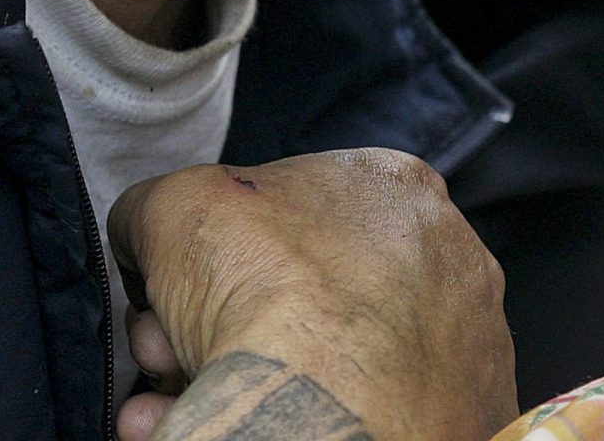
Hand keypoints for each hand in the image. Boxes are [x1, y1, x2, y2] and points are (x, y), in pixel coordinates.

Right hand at [109, 149, 518, 440]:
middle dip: (214, 323)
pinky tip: (222, 425)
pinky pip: (350, 413)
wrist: (335, 414)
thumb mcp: (174, 207)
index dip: (208, 258)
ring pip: (321, 357)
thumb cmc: (272, 292)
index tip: (166, 299)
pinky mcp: (457, 413)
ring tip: (168, 405)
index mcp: (392, 186)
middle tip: (166, 354)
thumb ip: (159, 206)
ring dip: (235, 377)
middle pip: (297, 288)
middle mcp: (441, 254)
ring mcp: (455, 337)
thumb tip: (145, 228)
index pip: (287, 213)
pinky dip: (280, 418)